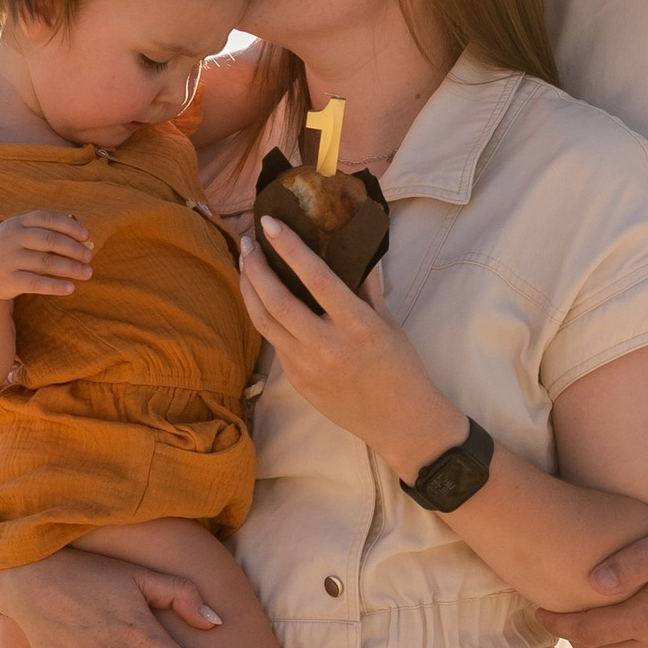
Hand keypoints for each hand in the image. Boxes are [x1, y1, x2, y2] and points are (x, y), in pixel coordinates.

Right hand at [0, 210, 94, 301]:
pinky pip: (36, 283)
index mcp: (16, 223)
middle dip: (74, 248)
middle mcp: (11, 239)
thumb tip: (81, 236)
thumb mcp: (18, 235)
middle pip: (49, 240)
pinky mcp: (8, 280)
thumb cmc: (8, 253)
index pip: (46, 218)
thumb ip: (43, 232)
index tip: (86, 235)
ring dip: (71, 268)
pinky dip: (55, 286)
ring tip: (87, 273)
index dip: (69, 225)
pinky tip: (71, 288)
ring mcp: (8, 259)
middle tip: (90, 257)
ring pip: (46, 262)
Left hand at [237, 216, 456, 472]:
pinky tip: (263, 301)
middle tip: (246, 243)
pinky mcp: (297, 383)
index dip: (289, 248)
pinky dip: (266, 318)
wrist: (401, 423)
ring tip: (245, 266)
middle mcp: (327, 346)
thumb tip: (352, 247)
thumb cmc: (402, 368)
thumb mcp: (389, 323)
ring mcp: (307, 368)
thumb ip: (366, 286)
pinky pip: (275, 343)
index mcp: (357, 326)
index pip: (315, 278)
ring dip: (249, 290)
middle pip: (276, 300)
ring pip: (264, 322)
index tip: (269, 223)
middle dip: (254, 267)